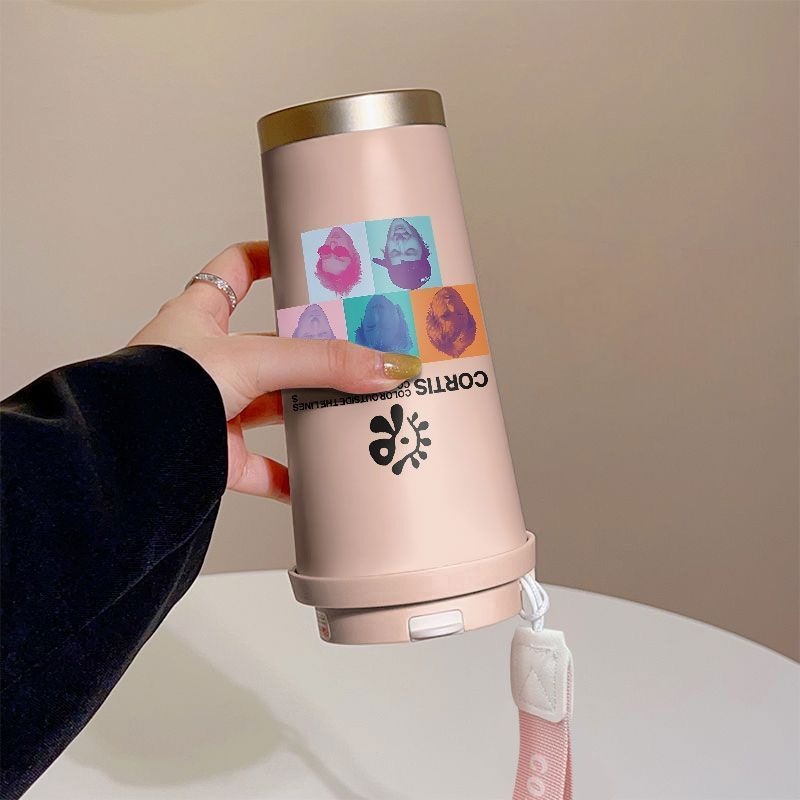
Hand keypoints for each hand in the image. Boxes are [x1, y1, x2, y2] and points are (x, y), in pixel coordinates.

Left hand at [128, 242, 420, 500]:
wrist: (125, 458)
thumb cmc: (158, 390)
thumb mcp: (251, 359)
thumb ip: (321, 361)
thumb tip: (387, 365)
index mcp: (200, 317)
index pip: (236, 270)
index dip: (270, 258)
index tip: (309, 259)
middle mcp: (207, 360)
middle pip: (273, 345)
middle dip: (313, 348)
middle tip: (359, 344)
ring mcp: (213, 408)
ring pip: (275, 405)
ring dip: (310, 409)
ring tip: (356, 405)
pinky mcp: (218, 455)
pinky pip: (264, 467)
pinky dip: (293, 475)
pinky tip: (321, 476)